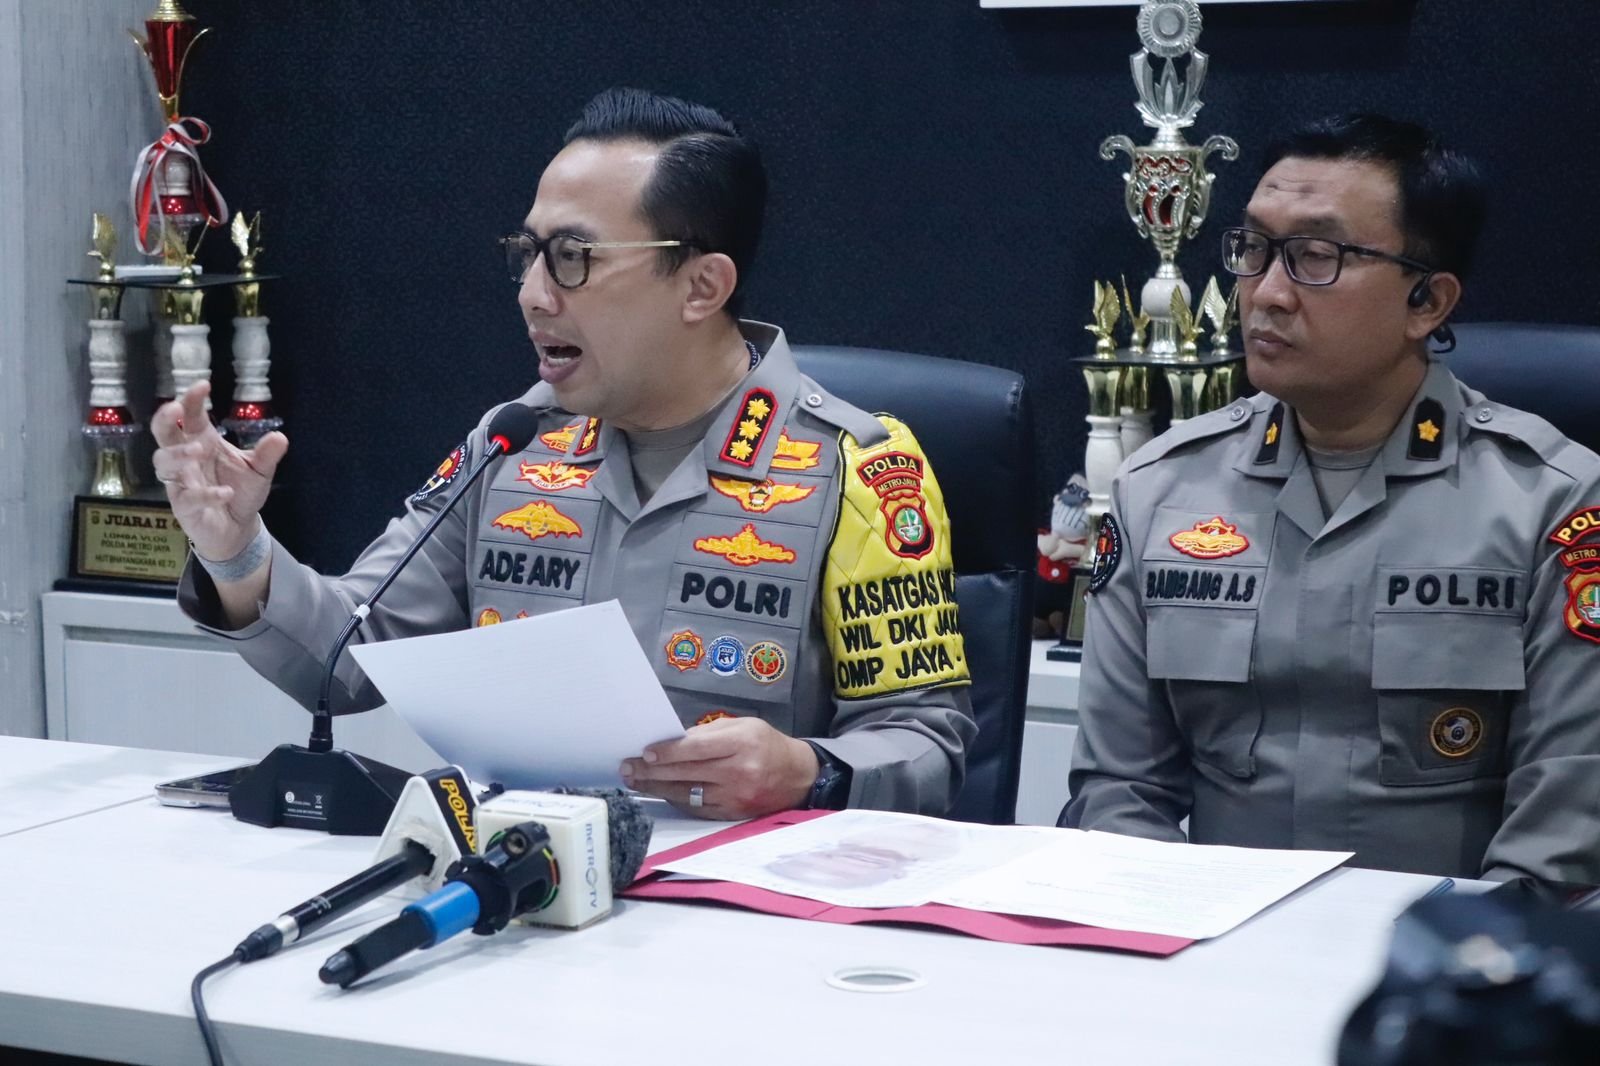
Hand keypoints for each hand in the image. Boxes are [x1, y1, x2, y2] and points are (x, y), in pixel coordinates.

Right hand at [151, 381, 287, 564]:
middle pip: (163, 434)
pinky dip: (205, 494)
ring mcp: (181, 482)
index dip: (191, 400)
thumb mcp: (259, 470)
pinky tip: (225, 492)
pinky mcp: (184, 506)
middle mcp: (187, 458)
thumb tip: (280, 436)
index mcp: (203, 441)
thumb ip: (267, 454)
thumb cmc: (241, 491)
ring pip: (164, 463)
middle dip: (164, 419)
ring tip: (199, 450)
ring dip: (178, 454)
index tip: (202, 385)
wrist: (238, 528)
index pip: (190, 416)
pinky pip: (187, 498)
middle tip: (175, 408)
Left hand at [620, 717, 818, 819]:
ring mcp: (736, 796)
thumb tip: (671, 742)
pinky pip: (697, 808)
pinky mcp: (733, 814)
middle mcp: (739, 771)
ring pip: (687, 793)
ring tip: (635, 780)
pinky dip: (676, 800)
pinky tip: (661, 792)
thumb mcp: (743, 726)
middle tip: (628, 768)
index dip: (668, 752)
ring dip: (657, 787)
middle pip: (686, 772)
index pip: (696, 749)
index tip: (645, 753)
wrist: (798, 776)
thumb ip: (708, 733)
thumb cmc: (766, 744)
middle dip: (652, 771)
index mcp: (742, 743)